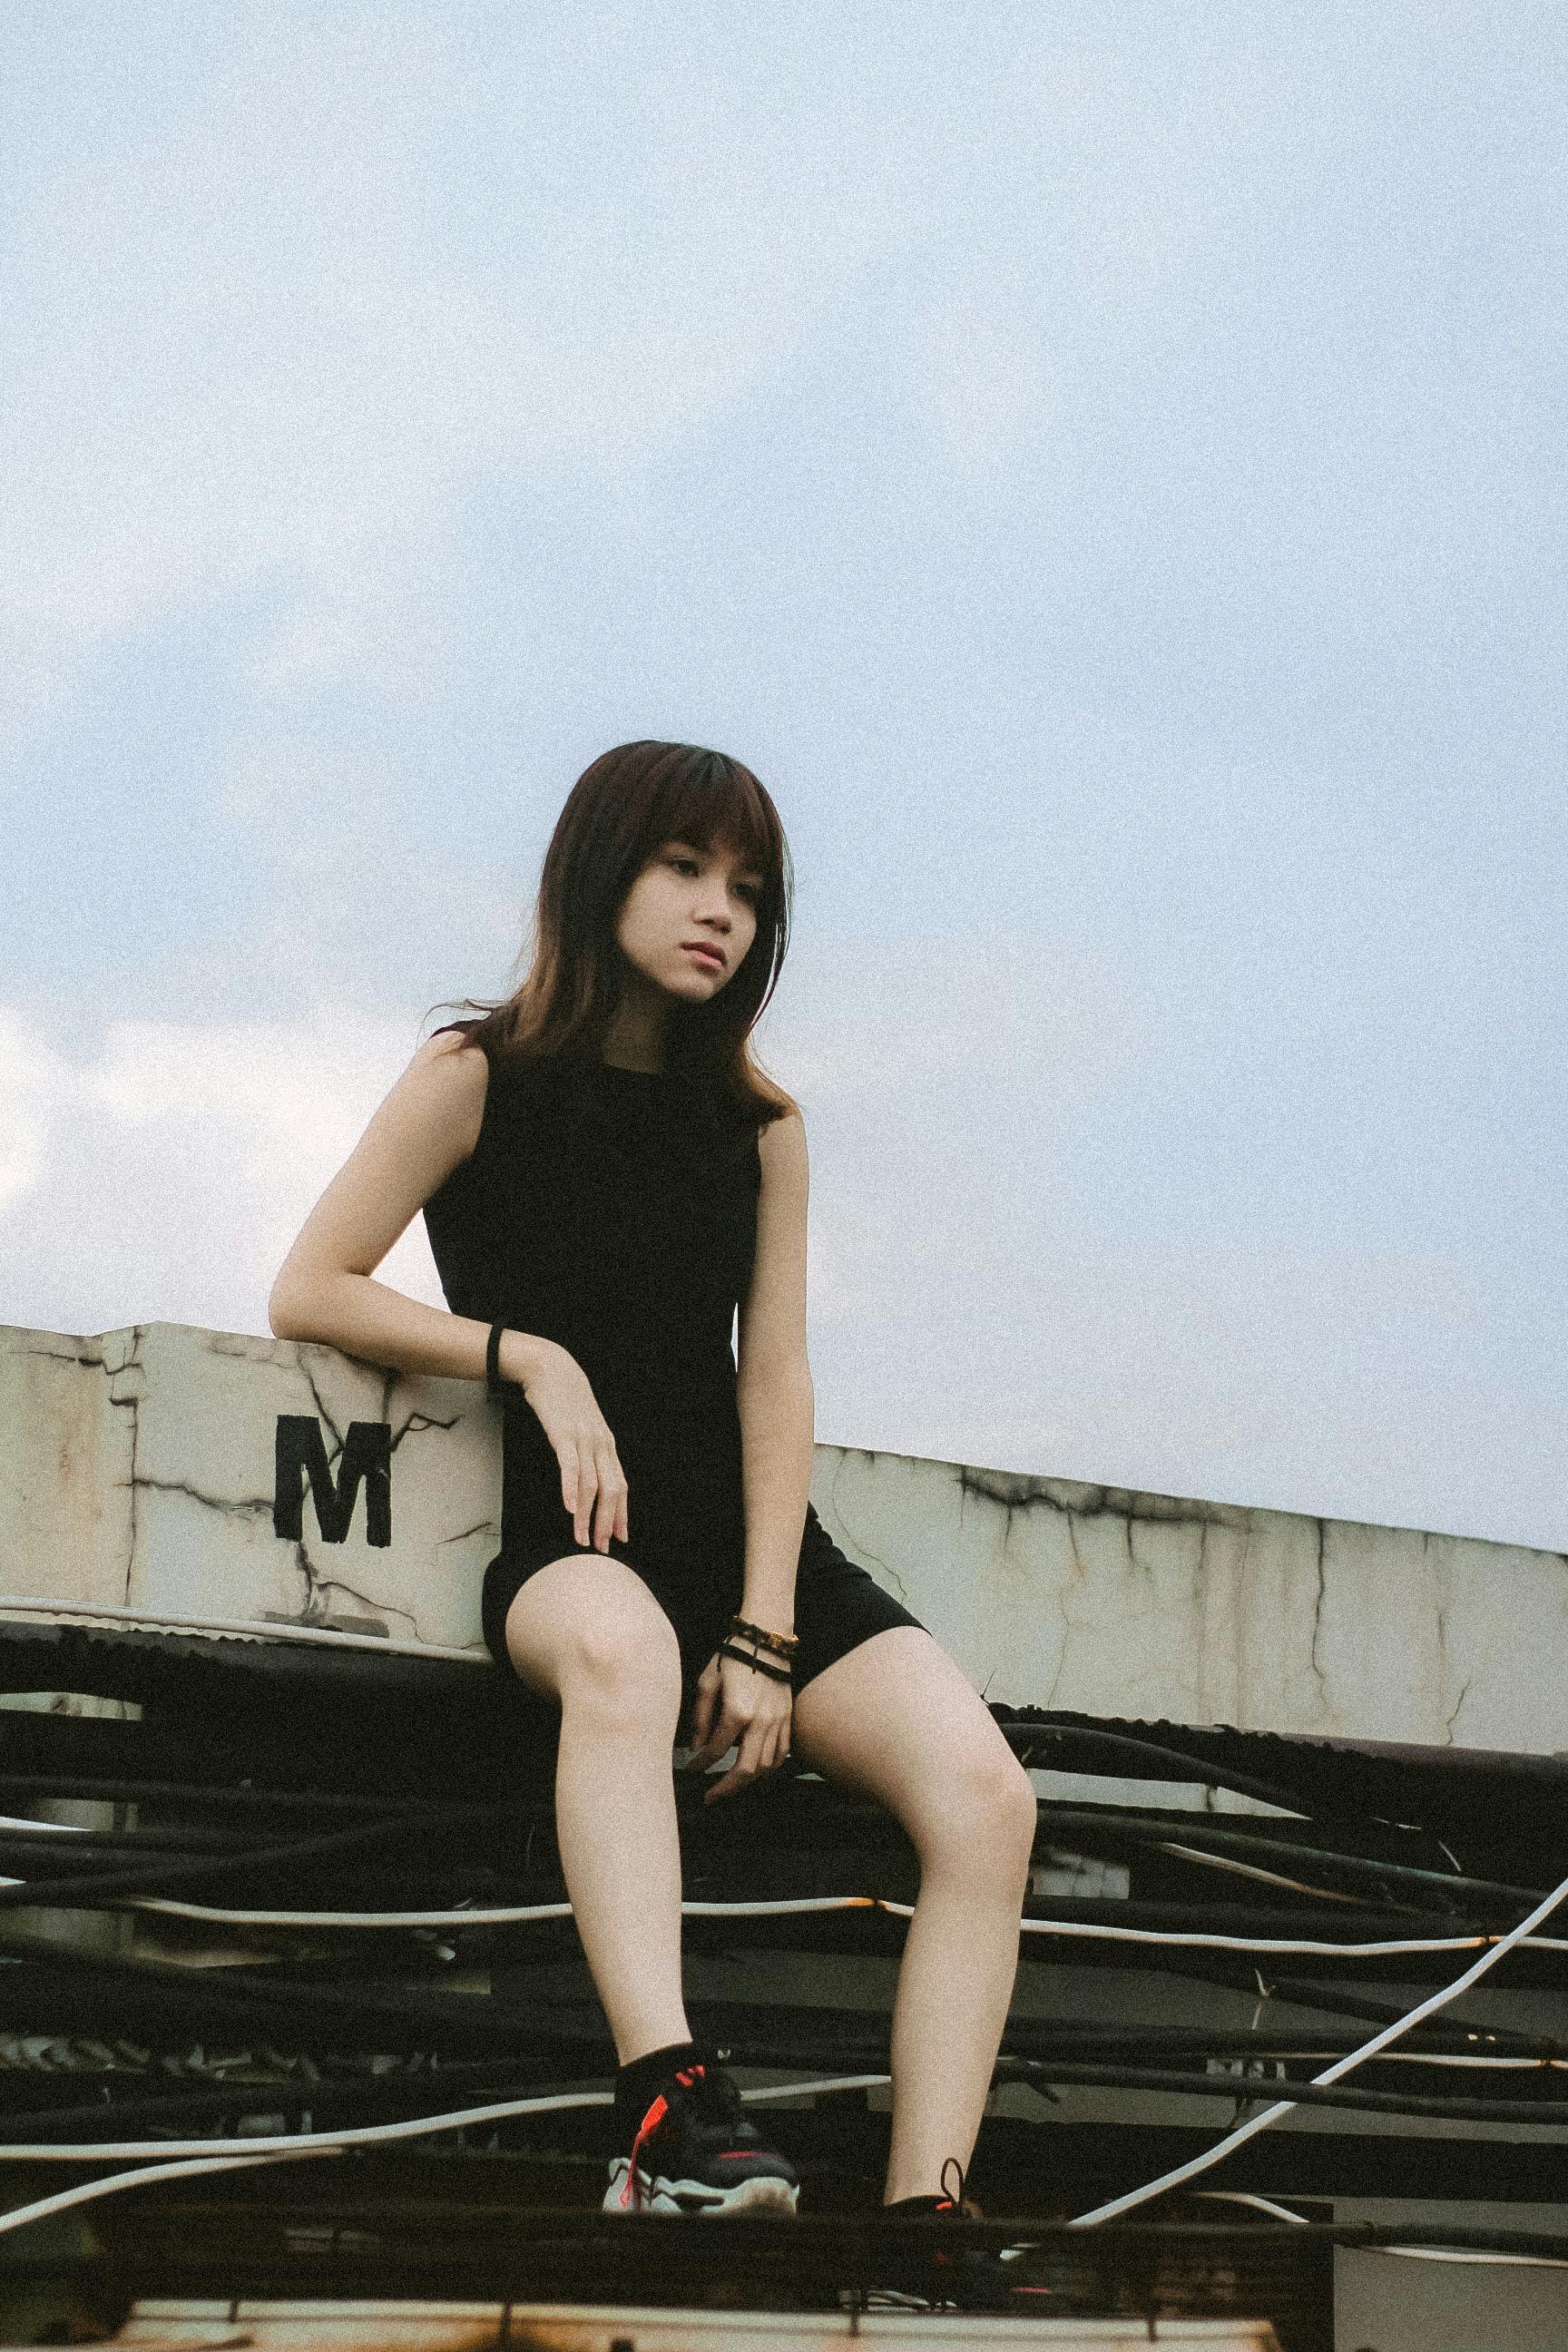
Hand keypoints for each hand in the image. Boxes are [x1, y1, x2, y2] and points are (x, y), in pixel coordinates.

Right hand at [506, 1335, 628, 1552]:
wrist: (552, 1368)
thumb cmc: (565, 1401)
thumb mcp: (583, 1428)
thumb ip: (588, 1452)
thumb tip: (586, 1478)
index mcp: (606, 1446)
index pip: (620, 1486)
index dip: (621, 1513)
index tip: (620, 1538)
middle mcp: (601, 1445)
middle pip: (612, 1490)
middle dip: (607, 1522)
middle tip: (602, 1548)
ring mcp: (584, 1439)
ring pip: (591, 1485)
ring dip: (586, 1515)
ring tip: (581, 1539)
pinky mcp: (564, 1434)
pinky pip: (570, 1466)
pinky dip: (570, 1489)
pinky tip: (567, 1508)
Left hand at [685, 1646, 792, 1803]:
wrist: (765, 1637)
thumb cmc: (732, 1656)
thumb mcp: (707, 1683)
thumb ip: (701, 1718)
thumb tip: (697, 1748)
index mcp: (737, 1712)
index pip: (715, 1751)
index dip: (700, 1764)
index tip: (691, 1769)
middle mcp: (761, 1721)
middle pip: (745, 1770)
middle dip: (726, 1789)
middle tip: (711, 1797)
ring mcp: (778, 1721)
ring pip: (766, 1767)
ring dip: (748, 1782)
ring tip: (731, 1785)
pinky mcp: (788, 1718)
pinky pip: (783, 1753)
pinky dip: (770, 1767)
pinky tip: (756, 1770)